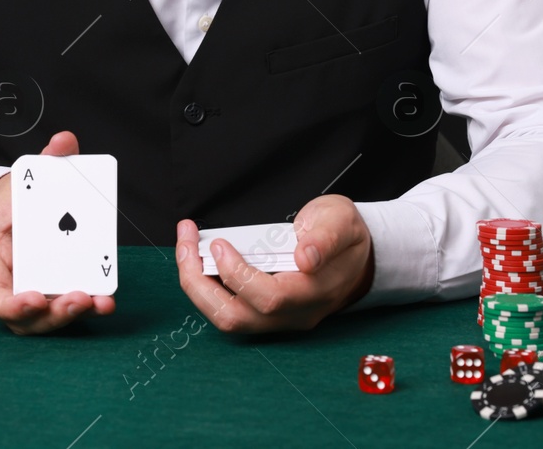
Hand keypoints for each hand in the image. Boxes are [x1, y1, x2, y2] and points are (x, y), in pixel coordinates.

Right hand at [0, 130, 117, 334]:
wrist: (18, 206)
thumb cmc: (14, 199)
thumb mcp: (23, 179)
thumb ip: (46, 162)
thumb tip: (64, 141)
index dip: (12, 304)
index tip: (36, 298)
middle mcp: (8, 283)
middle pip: (24, 317)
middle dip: (52, 314)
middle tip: (79, 298)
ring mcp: (30, 291)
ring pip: (46, 319)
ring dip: (72, 316)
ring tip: (99, 302)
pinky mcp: (52, 291)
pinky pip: (63, 306)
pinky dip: (85, 307)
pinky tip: (106, 300)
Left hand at [175, 194, 374, 332]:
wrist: (357, 256)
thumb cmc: (346, 236)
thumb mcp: (341, 223)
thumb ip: (325, 238)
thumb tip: (305, 257)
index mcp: (315, 291)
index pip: (269, 297)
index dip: (237, 274)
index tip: (219, 243)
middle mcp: (295, 313)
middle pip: (236, 317)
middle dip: (199, 282)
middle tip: (186, 242)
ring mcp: (280, 318)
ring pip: (228, 319)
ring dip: (197, 286)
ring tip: (186, 249)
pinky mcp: (267, 314)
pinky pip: (229, 310)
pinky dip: (206, 287)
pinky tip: (197, 259)